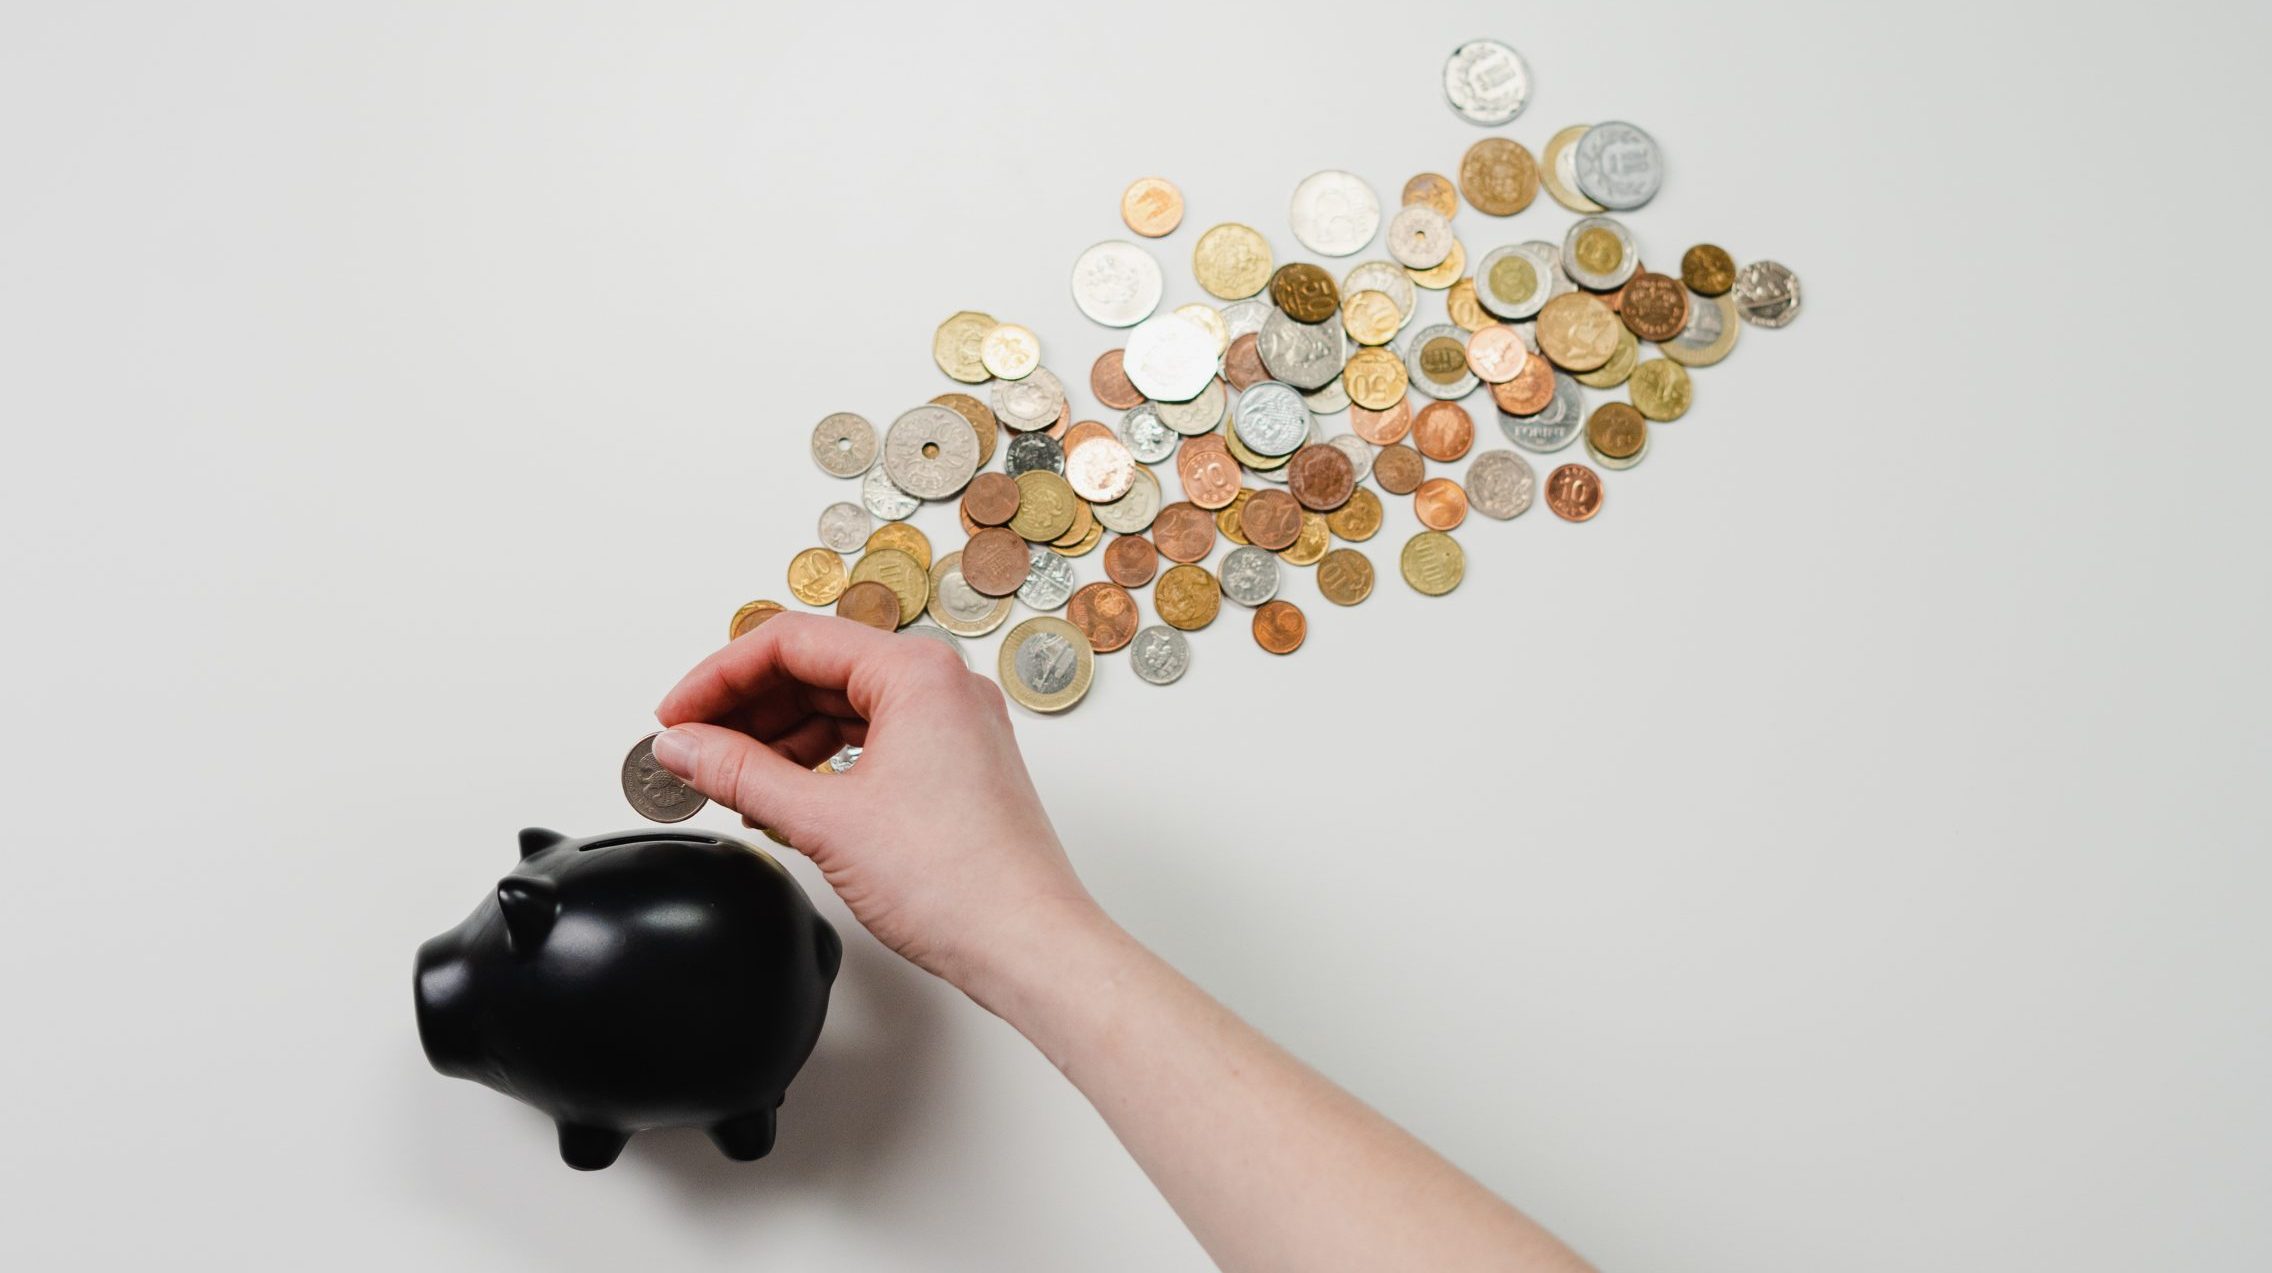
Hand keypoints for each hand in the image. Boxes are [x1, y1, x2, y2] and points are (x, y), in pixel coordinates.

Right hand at [649, 613, 1100, 995]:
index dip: (718, 677)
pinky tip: (780, 794)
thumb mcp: (824, 820)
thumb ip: (740, 772)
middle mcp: (943, 686)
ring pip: (842, 705)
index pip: (792, 642)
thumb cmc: (959, 883)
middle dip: (745, 708)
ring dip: (778, 737)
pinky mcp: (955, 765)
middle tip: (690, 747)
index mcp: (918, 672)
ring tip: (727, 778)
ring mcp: (954, 725)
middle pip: (817, 668)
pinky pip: (870, 738)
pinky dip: (818, 761)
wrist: (1027, 945)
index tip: (675, 716)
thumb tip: (683, 746)